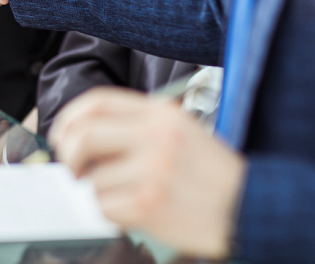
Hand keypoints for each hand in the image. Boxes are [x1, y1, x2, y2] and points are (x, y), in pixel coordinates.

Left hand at [49, 88, 245, 258]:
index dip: (70, 119)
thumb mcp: (180, 130)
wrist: (252, 207)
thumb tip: (80, 136)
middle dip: (69, 156)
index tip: (62, 135)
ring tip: (124, 195)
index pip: (96, 102)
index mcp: (160, 113)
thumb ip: (135, 126)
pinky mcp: (150, 203)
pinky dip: (111, 212)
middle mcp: (155, 136)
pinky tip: (133, 210)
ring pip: (93, 178)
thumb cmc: (211, 173)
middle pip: (85, 136)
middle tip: (74, 171)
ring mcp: (153, 170)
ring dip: (98, 191)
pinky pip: (105, 207)